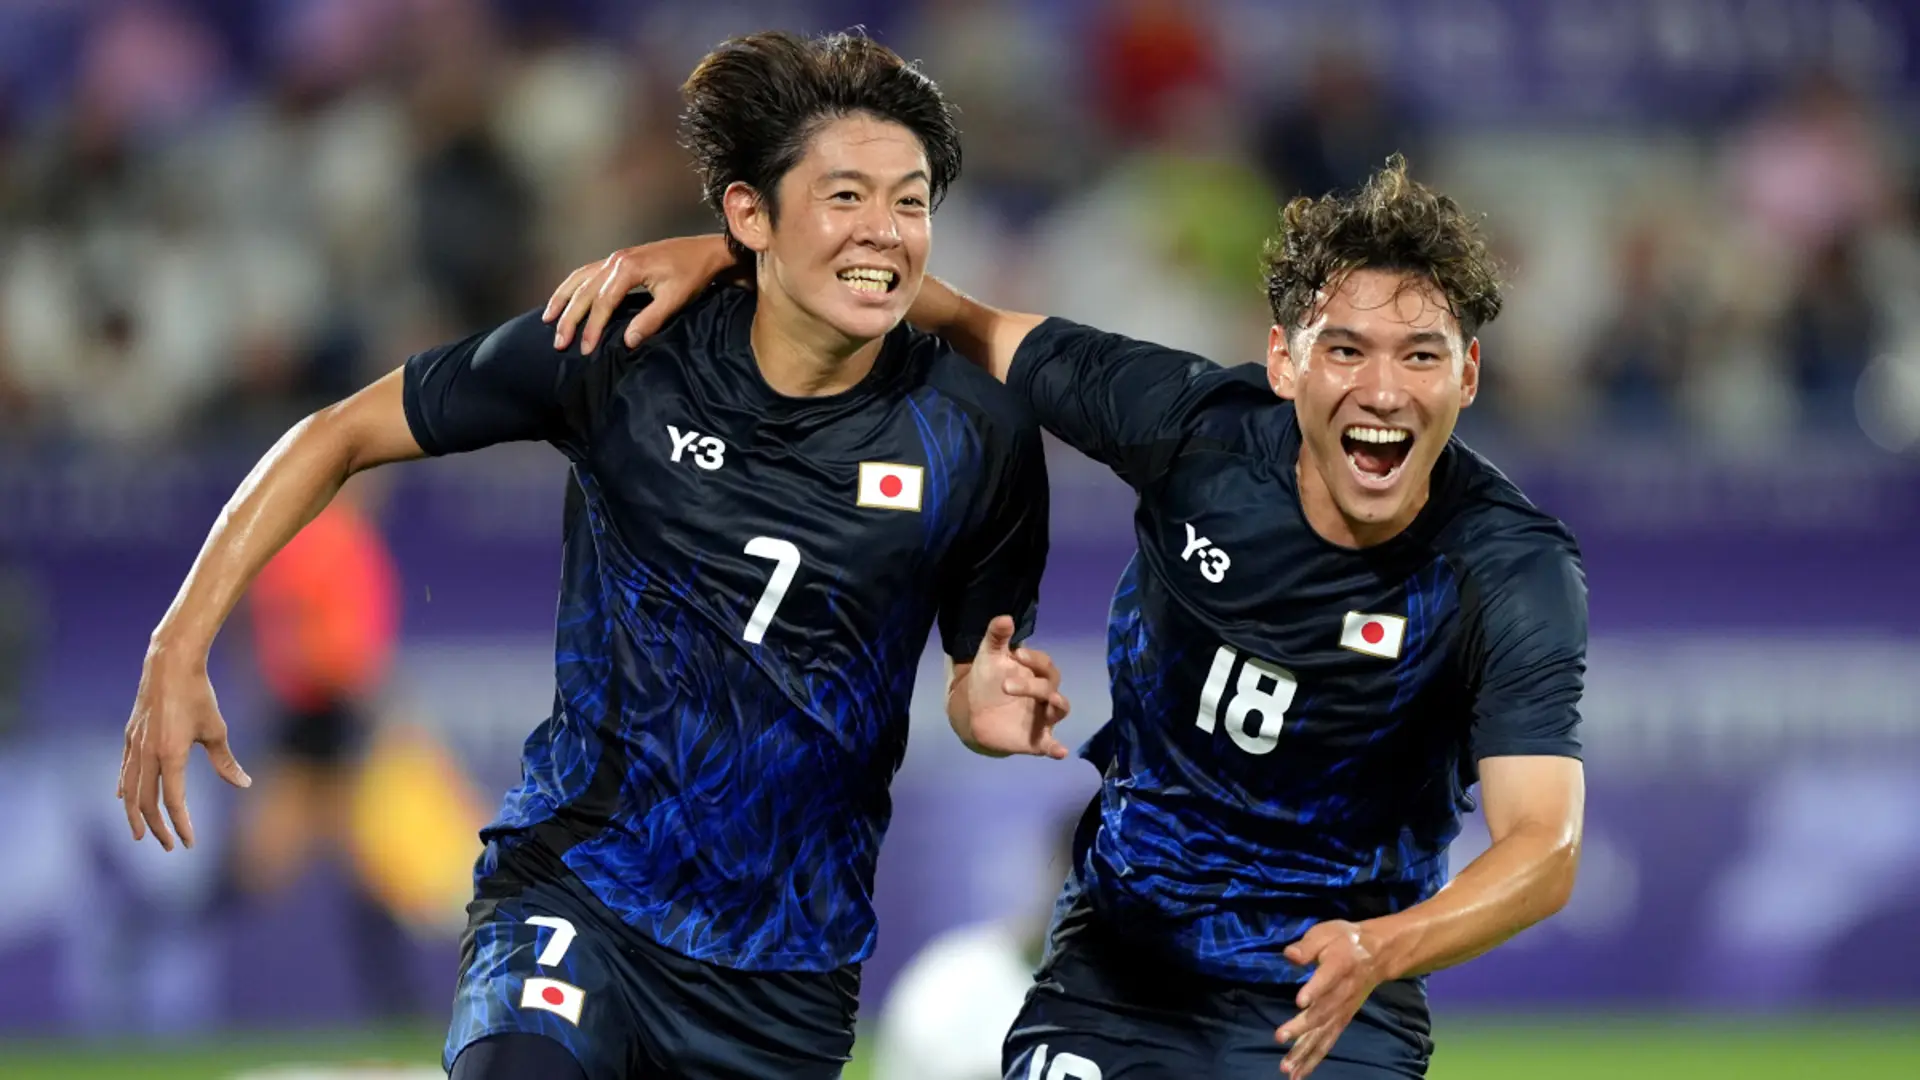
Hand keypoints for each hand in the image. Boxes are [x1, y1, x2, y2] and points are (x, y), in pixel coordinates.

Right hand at [117, 652, 251, 850]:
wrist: (170, 664)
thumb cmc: (198, 695)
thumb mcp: (217, 729)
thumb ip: (225, 761)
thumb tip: (243, 784)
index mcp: (170, 755)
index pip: (173, 801)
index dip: (181, 825)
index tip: (189, 843)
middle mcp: (147, 754)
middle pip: (146, 802)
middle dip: (157, 828)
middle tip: (170, 846)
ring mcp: (134, 745)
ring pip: (130, 790)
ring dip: (136, 815)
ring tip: (141, 834)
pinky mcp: (130, 736)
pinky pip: (125, 770)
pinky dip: (125, 789)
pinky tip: (125, 799)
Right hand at [543, 235, 737, 353]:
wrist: (705, 251)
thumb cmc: (693, 274)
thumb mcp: (674, 300)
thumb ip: (650, 320)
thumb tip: (627, 342)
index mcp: (628, 268)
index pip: (602, 302)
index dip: (592, 328)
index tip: (585, 349)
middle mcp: (616, 260)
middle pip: (584, 291)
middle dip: (569, 318)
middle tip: (558, 343)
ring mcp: (615, 257)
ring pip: (580, 278)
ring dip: (563, 299)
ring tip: (548, 319)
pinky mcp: (619, 259)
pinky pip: (587, 272)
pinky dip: (573, 286)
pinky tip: (565, 297)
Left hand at [963, 616, 1069, 757]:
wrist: (975, 714)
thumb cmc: (988, 682)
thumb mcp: (989, 657)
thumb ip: (996, 637)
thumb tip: (1005, 617)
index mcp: (1036, 673)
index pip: (1045, 664)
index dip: (1034, 659)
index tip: (1015, 653)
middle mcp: (1045, 694)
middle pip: (1050, 686)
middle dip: (1032, 684)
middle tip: (1005, 684)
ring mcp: (1043, 717)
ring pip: (1060, 709)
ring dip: (1055, 705)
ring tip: (1048, 700)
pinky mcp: (1037, 740)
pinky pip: (1051, 745)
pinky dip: (1057, 748)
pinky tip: (1060, 752)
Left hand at [1275, 920, 1383, 1078]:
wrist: (1378, 954)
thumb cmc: (1345, 940)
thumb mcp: (1326, 933)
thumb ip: (1307, 946)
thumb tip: (1289, 954)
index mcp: (1339, 967)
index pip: (1326, 980)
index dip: (1314, 990)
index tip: (1299, 1001)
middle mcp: (1341, 994)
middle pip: (1322, 1013)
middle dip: (1301, 1027)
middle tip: (1279, 1037)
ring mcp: (1342, 1011)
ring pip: (1323, 1034)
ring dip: (1305, 1052)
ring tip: (1287, 1069)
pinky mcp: (1341, 1021)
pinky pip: (1327, 1042)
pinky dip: (1313, 1059)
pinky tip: (1299, 1073)